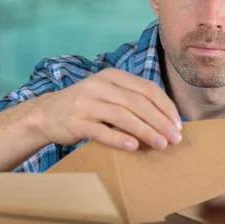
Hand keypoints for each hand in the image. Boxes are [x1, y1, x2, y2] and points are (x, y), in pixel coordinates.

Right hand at [34, 68, 181, 150]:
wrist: (47, 113)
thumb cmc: (87, 106)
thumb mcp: (109, 94)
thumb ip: (132, 100)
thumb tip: (167, 121)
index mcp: (112, 76)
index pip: (147, 89)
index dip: (166, 107)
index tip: (178, 125)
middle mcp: (99, 85)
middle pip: (138, 103)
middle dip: (160, 122)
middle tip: (174, 139)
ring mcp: (86, 103)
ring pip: (122, 116)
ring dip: (145, 131)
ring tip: (160, 145)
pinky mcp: (75, 121)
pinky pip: (100, 131)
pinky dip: (118, 138)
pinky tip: (133, 147)